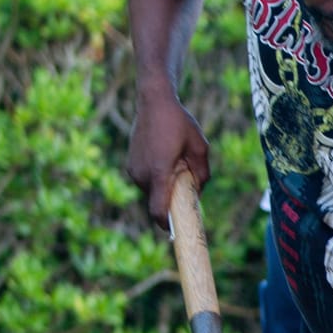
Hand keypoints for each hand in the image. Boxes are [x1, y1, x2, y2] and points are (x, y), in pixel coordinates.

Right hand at [125, 95, 210, 229]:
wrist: (154, 101)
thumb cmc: (179, 123)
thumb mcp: (200, 147)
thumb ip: (202, 174)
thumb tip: (198, 192)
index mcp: (159, 172)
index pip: (158, 210)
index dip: (166, 225)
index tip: (174, 232)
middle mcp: (142, 174)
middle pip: (158, 201)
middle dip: (172, 197)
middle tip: (186, 178)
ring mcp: (133, 170)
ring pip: (152, 190)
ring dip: (165, 186)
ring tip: (175, 161)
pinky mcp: (130, 165)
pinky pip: (146, 180)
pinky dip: (157, 177)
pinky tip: (165, 157)